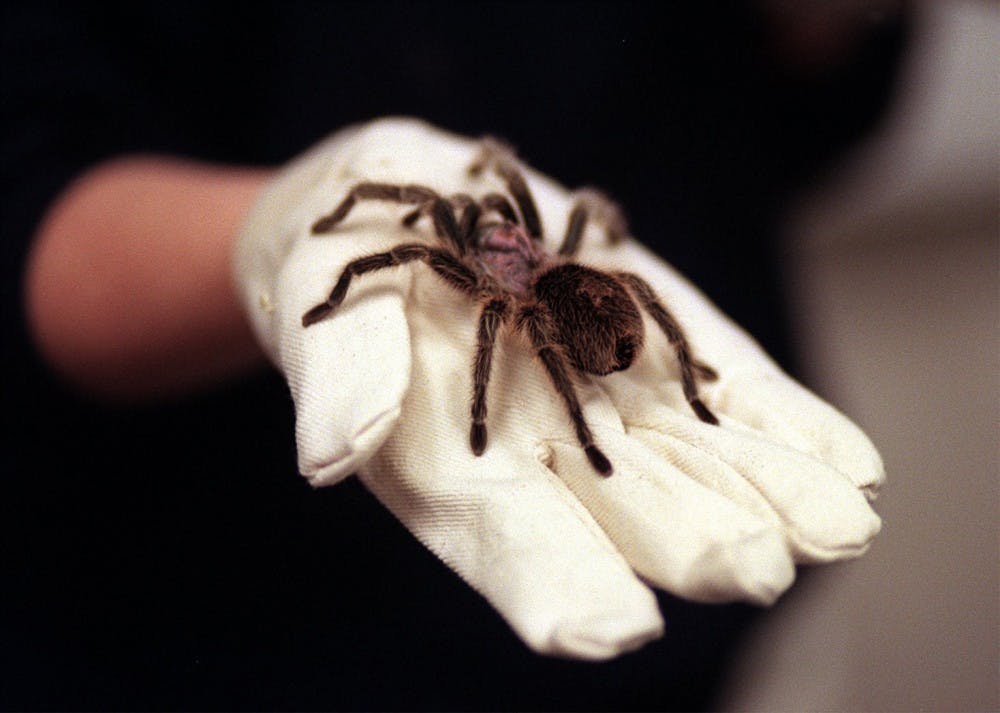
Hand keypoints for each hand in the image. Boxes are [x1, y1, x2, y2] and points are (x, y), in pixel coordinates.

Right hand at [234, 117, 882, 658]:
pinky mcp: (645, 334)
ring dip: (762, 492)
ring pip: (692, 459)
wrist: (394, 206)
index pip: (508, 546)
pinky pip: (719, 386)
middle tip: (756, 567)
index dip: (559, 588)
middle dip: (691, 540)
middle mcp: (541, 449)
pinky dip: (777, 422)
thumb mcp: (321, 304)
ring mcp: (604, 390)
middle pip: (625, 513)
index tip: (616, 628)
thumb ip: (338, 379)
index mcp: (452, 470)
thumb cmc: (338, 267)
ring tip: (834, 525)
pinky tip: (846, 462)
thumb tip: (334, 458)